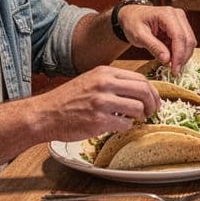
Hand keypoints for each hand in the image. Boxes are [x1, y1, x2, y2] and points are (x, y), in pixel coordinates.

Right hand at [42, 65, 160, 138]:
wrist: (45, 114)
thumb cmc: (68, 99)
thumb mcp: (91, 80)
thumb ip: (113, 82)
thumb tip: (139, 90)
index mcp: (105, 73)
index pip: (140, 78)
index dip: (152, 91)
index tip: (154, 100)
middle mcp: (104, 85)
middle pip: (143, 91)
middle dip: (152, 104)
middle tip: (151, 112)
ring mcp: (102, 102)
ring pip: (137, 108)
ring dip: (139, 117)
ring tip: (133, 120)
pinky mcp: (98, 120)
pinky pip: (125, 124)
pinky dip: (125, 127)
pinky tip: (117, 126)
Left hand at [118, 4, 196, 71]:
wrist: (132, 15)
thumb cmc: (133, 23)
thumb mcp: (139, 36)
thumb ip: (154, 47)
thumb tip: (167, 60)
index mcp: (166, 14)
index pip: (179, 36)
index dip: (179, 55)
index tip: (175, 70)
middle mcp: (177, 15)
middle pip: (188, 39)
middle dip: (183, 58)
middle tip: (174, 71)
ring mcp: (181, 20)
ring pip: (190, 42)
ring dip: (183, 56)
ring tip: (171, 65)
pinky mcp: (181, 27)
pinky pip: (185, 43)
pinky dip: (180, 53)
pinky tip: (171, 59)